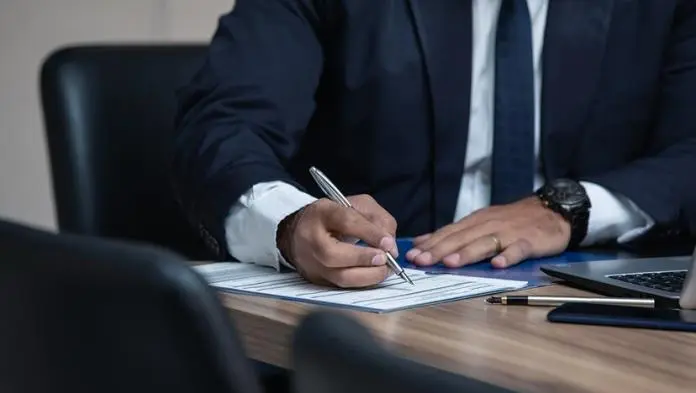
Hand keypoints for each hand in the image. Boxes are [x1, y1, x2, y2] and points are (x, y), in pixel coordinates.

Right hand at [277, 194, 397, 287]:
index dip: (369, 233)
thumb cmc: (335, 217)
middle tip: (384, 259)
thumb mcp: (358, 205)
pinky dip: (362, 282)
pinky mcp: (316, 279)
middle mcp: (311, 239)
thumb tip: (390, 246)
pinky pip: (342, 286)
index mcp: (322, 213)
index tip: (388, 243)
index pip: (345, 222)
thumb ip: (378, 220)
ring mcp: (311, 262)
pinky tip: (373, 275)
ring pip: (338, 277)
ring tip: (383, 269)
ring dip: (367, 276)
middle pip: (333, 254)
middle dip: (364, 259)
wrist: (301, 230)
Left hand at [406, 197, 569, 267]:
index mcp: (475, 222)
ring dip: (467, 253)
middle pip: (461, 238)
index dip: (430, 244)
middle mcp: (488, 225)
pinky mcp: (529, 241)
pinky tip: (498, 265)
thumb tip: (422, 242)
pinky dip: (508, 256)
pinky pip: (518, 249)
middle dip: (440, 250)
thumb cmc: (513, 220)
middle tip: (422, 261)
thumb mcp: (480, 222)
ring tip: (450, 263)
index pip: (449, 233)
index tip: (412, 255)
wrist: (551, 210)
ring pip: (484, 243)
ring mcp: (509, 233)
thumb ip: (454, 233)